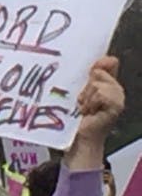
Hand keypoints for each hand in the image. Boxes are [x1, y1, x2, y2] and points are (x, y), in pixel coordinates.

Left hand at [68, 56, 123, 170]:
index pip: (109, 62)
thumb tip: (107, 58)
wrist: (80, 137)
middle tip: (82, 101)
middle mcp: (116, 88)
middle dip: (86, 87)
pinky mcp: (117, 106)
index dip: (100, 63)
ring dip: (86, 97)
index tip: (91, 70)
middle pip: (99, 72)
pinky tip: (90, 112)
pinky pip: (102, 93)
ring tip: (85, 108)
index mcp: (107, 82)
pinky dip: (91, 102)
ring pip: (98, 83)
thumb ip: (89, 76)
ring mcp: (119, 98)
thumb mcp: (80, 91)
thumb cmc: (76, 116)